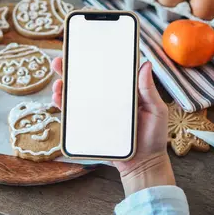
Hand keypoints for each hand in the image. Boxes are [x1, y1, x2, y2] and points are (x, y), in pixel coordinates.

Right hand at [51, 58, 174, 195]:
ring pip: (75, 96)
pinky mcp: (89, 126)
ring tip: (57, 83)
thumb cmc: (153, 137)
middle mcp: (106, 100)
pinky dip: (62, 106)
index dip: (92, 60)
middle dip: (69, 69)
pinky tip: (58, 99)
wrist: (144, 164)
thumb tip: (145, 64)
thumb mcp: (156, 110)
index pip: (105, 72)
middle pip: (84, 81)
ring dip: (62, 86)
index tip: (81, 49)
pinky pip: (73, 115)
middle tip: (59, 61)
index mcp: (121, 92)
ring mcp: (96, 113)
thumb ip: (148, 90)